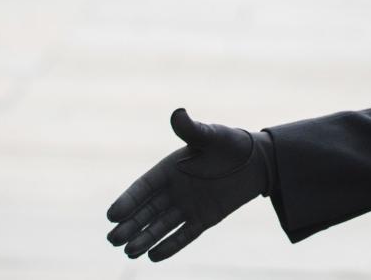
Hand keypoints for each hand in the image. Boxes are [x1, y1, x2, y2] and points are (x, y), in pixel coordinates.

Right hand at [105, 108, 274, 260]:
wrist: (258, 160)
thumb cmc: (231, 144)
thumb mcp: (211, 136)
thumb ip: (192, 130)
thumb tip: (178, 113)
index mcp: (170, 169)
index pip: (144, 188)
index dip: (128, 201)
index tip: (112, 216)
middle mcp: (174, 189)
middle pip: (147, 211)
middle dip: (130, 225)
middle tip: (113, 240)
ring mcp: (188, 206)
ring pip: (161, 226)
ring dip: (145, 238)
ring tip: (129, 252)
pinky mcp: (203, 219)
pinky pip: (184, 235)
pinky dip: (170, 245)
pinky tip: (153, 256)